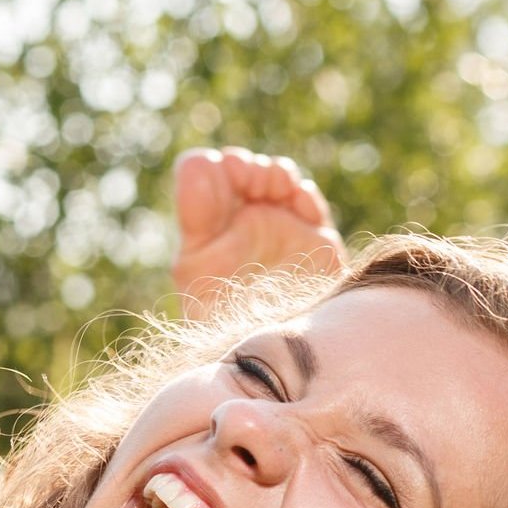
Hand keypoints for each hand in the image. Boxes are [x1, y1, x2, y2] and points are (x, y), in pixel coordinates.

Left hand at [171, 147, 345, 318]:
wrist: (267, 347)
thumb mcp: (196, 264)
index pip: (205, 174)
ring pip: (277, 177)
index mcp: (206, 225)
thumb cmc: (221, 314)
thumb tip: (199, 160)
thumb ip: (196, 212)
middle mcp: (239, 221)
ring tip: (274, 188)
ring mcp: (276, 226)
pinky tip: (297, 200)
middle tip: (252, 181)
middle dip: (246, 167)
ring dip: (274, 173)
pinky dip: (303, 194)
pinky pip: (309, 202)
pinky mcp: (311, 238)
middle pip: (242, 169)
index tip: (224, 174)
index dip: (214, 168)